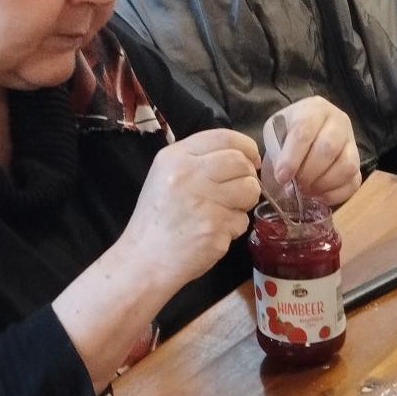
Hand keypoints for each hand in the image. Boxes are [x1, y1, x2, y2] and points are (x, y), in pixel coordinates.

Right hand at [117, 128, 262, 294]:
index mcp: (176, 157)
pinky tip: (214, 232)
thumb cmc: (159, 218)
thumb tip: (241, 156)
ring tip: (224, 212)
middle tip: (238, 192)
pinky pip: (242, 220)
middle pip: (241, 162)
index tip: (250, 161)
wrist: (146, 258)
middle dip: (248, 177)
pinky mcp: (215, 227)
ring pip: (250, 190)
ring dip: (245, 203)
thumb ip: (199, 161)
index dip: (246, 148)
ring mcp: (203, 201)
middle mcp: (188, 174)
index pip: (224, 136)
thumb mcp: (167, 176)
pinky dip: (234, 228)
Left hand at [263, 98, 360, 206]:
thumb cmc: (286, 136)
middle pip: (328, 148)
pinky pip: (353, 183)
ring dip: (323, 184)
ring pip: (346, 166)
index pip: (304, 131)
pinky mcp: (359, 164)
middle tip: (296, 186)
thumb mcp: (275, 137)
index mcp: (314, 109)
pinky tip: (318, 196)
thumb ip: (278, 155)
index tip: (282, 177)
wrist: (303, 139)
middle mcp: (339, 121)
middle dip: (309, 173)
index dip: (292, 158)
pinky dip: (334, 194)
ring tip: (307, 190)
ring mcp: (352, 143)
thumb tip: (287, 184)